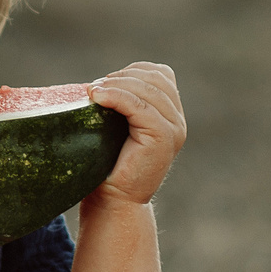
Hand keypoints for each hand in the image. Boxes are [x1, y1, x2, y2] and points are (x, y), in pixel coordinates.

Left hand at [87, 62, 184, 206]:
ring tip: (92, 91)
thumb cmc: (110, 165)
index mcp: (171, 114)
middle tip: (95, 87)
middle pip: (155, 78)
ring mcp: (174, 129)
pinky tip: (97, 97)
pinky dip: (117, 97)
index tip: (105, 82)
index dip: (132, 71)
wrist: (115, 200)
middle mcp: (177, 120)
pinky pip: (140, 107)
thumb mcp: (118, 128)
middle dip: (122, 76)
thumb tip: (97, 82)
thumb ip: (122, 103)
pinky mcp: (163, 138)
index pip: (160, 74)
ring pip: (147, 90)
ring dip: (116, 84)